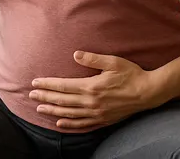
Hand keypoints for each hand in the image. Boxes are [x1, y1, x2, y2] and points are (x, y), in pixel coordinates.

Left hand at [29, 51, 162, 128]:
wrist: (148, 93)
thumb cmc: (132, 74)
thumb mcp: (113, 62)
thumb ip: (93, 59)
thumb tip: (75, 55)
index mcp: (91, 87)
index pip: (63, 86)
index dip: (48, 84)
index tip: (35, 82)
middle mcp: (91, 102)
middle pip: (62, 100)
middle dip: (45, 97)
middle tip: (31, 95)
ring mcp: (96, 113)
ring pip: (69, 114)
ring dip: (53, 110)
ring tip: (40, 108)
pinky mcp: (102, 120)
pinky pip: (82, 125)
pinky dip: (69, 125)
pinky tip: (60, 123)